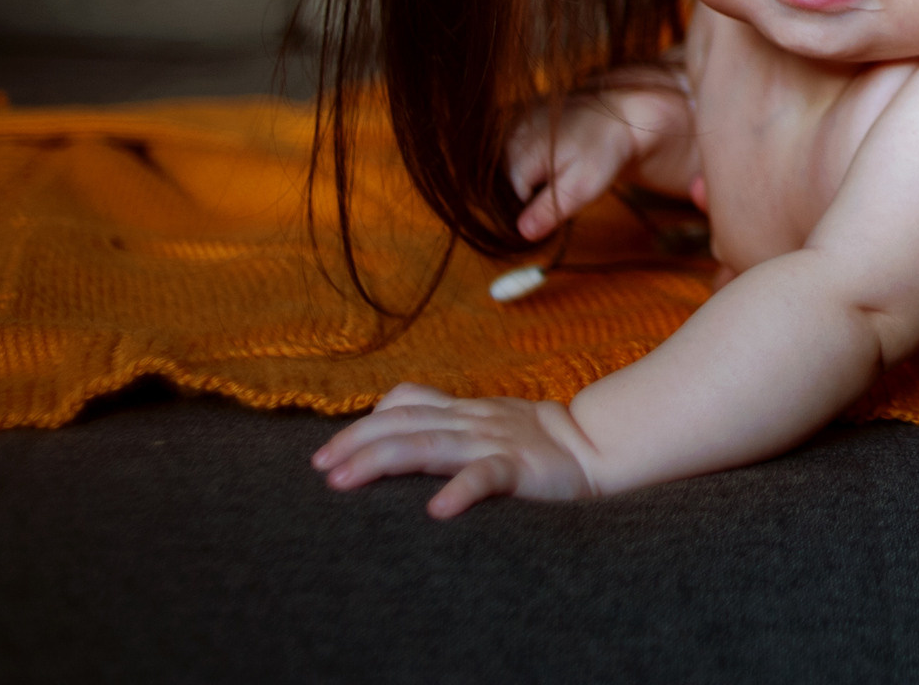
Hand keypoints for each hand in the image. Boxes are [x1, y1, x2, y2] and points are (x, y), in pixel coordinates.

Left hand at [312, 384, 601, 518]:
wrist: (599, 445)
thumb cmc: (538, 441)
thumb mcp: (486, 422)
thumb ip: (447, 424)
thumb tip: (394, 431)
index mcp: (462, 412)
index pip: (402, 405)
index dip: (360, 425)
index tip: (325, 454)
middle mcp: (470, 421)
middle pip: (401, 423)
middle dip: (354, 442)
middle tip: (319, 469)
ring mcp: (494, 442)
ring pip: (428, 445)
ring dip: (380, 461)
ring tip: (344, 481)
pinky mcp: (520, 469)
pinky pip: (484, 476)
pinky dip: (459, 491)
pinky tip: (436, 512)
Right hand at [506, 65, 692, 241]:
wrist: (620, 116)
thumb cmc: (603, 151)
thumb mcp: (582, 187)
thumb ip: (550, 210)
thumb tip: (521, 233)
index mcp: (517, 155)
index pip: (511, 203)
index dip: (538, 209)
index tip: (566, 195)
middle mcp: (505, 138)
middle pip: (508, 186)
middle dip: (534, 193)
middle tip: (567, 179)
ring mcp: (509, 127)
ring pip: (511, 172)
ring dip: (534, 178)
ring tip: (564, 165)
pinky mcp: (517, 123)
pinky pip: (515, 155)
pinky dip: (533, 162)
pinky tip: (557, 155)